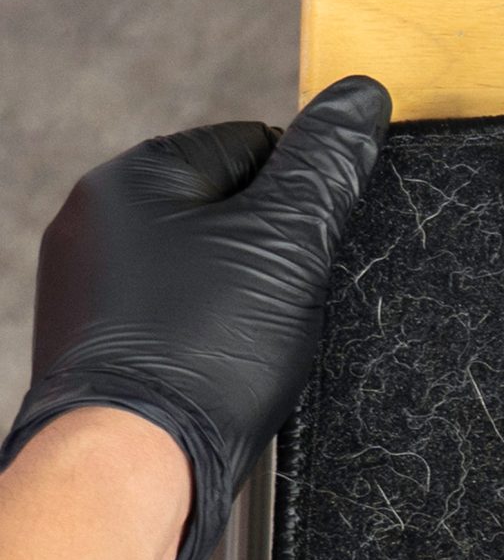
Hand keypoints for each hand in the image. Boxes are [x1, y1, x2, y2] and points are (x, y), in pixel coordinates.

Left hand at [0, 75, 389, 559]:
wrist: (134, 461)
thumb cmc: (202, 352)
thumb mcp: (288, 244)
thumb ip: (327, 167)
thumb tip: (360, 98)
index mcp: (135, 174)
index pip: (253, 145)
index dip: (303, 197)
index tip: (317, 250)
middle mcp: (96, 217)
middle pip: (223, 210)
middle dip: (268, 253)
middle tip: (288, 306)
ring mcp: (86, 282)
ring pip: (197, 268)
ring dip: (237, 299)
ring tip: (251, 347)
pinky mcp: (92, 340)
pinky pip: (169, 318)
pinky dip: (202, 339)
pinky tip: (218, 372)